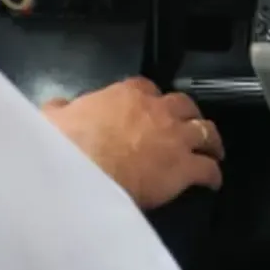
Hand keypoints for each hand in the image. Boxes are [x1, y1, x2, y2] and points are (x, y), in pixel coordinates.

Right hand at [41, 78, 224, 208]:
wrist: (83, 172)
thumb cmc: (66, 143)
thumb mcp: (55, 117)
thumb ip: (63, 109)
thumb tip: (59, 107)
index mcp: (127, 95)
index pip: (146, 88)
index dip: (151, 99)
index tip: (150, 108)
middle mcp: (157, 110)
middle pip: (183, 105)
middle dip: (187, 115)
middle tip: (188, 126)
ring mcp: (175, 137)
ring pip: (205, 131)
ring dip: (210, 139)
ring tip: (212, 148)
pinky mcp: (184, 167)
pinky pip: (207, 169)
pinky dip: (212, 174)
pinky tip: (213, 182)